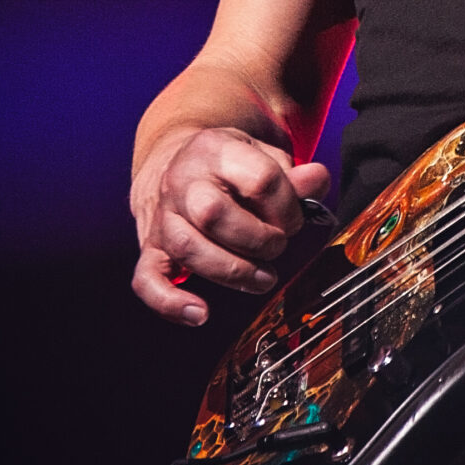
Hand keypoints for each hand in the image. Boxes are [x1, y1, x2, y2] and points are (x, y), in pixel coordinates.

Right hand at [130, 125, 331, 325]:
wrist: (177, 161)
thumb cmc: (228, 165)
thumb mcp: (263, 156)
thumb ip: (294, 175)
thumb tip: (316, 180)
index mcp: (217, 150)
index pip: (261, 180)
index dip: (288, 207)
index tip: (294, 219)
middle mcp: (183, 181)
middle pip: (213, 214)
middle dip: (257, 239)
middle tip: (276, 246)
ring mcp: (163, 215)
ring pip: (186, 248)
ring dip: (231, 271)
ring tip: (260, 278)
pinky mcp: (150, 246)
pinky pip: (147, 279)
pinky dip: (170, 302)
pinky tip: (198, 314)